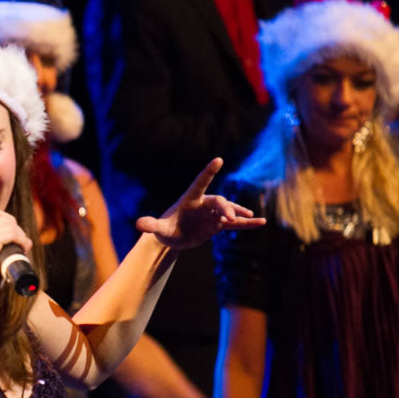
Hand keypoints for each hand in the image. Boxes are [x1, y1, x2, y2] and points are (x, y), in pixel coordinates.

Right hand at [0, 206, 30, 304]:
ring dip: (20, 235)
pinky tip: (23, 248)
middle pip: (2, 217)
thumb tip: (14, 235)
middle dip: (16, 227)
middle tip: (22, 242)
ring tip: (24, 247)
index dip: (8, 220)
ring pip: (8, 225)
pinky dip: (20, 240)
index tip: (15, 233)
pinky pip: (10, 234)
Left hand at [135, 158, 263, 248]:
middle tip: (229, 218)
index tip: (218, 160)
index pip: (200, 183)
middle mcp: (204, 204)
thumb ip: (151, 225)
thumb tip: (139, 224)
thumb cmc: (165, 229)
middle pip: (218, 202)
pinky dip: (246, 224)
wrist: (173, 237)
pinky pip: (235, 224)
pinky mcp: (218, 225)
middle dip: (225, 208)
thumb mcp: (158, 229)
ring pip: (229, 211)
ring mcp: (212, 214)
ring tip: (252, 218)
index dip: (208, 172)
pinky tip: (260, 223)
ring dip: (239, 214)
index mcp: (190, 200)